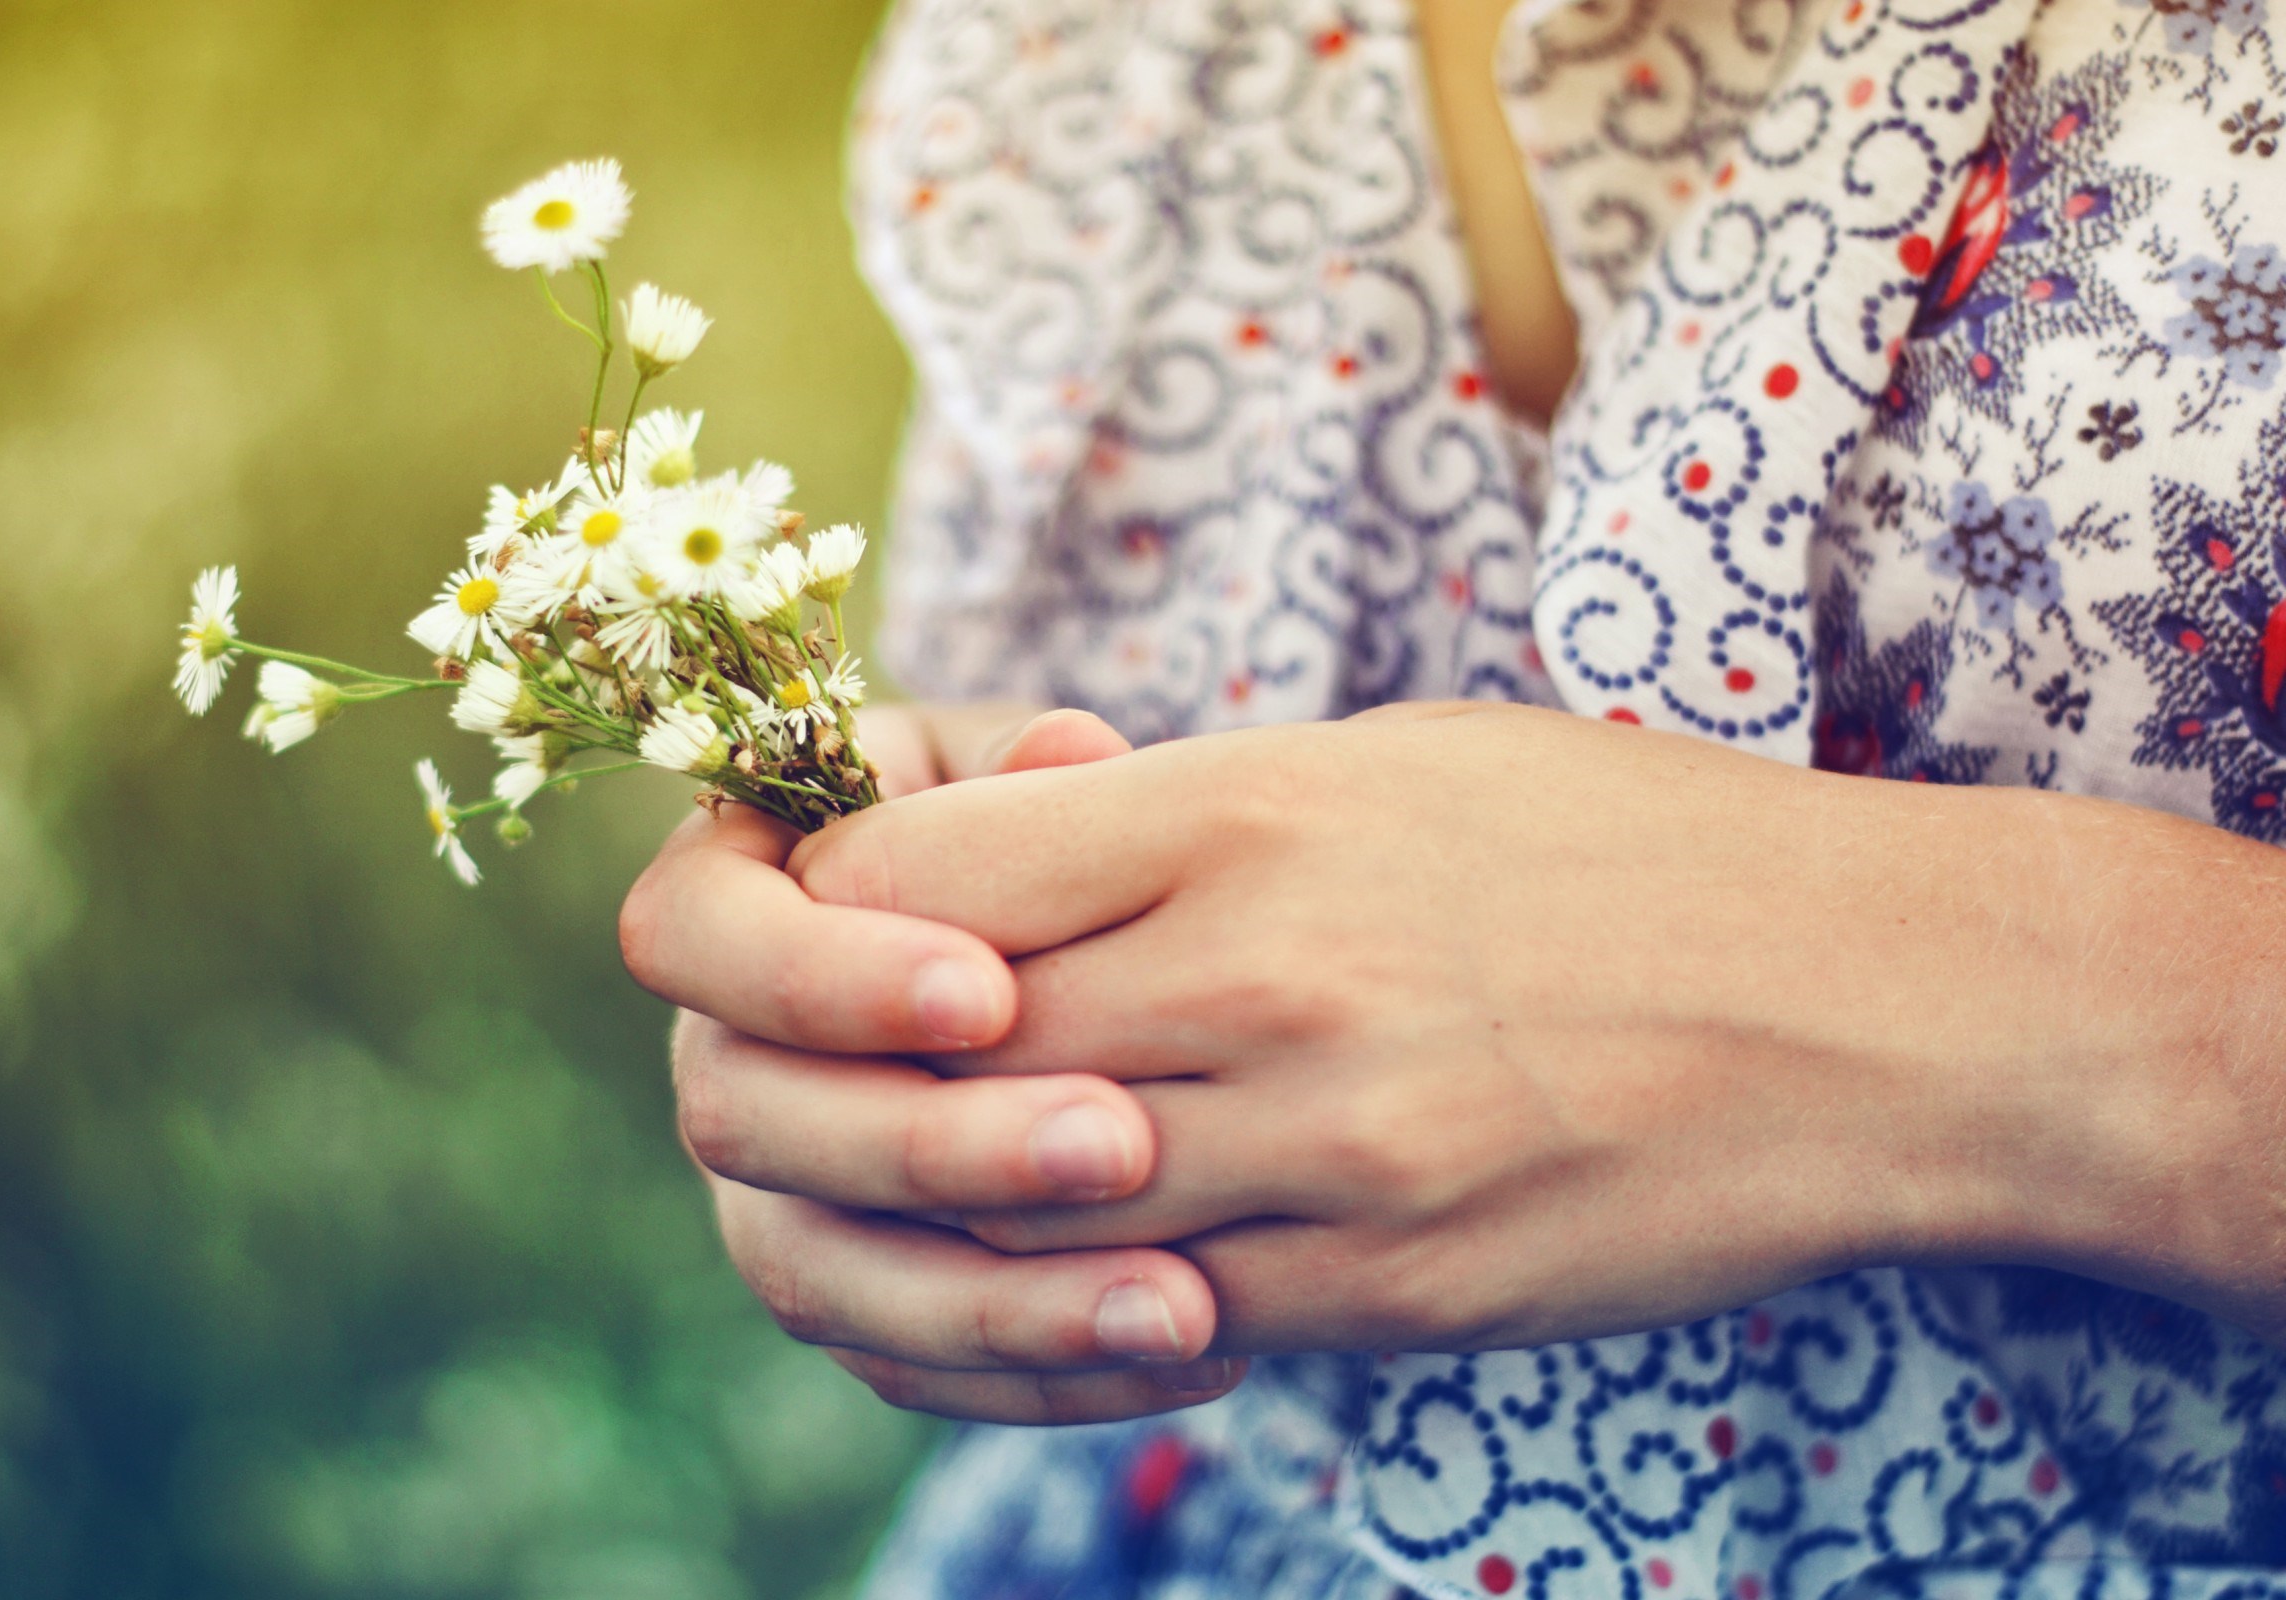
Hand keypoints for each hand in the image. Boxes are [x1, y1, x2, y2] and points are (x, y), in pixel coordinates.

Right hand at [625, 702, 1249, 1422]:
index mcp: (727, 895)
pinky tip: (1196, 1353)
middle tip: (1120, 1143)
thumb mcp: (1041, 773)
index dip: (820, 977)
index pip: (693, 937)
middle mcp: (719, 1053)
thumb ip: (1038, 775)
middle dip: (930, 1144)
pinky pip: (908, 1366)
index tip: (990, 991)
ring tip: (1181, 1304)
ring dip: (996, 1303)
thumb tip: (1070, 756)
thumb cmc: (1045, 822)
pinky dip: (1044, 1372)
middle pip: (747, 1125)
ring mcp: (769, 1189)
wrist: (1091, 943)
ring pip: (818, 1276)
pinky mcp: (850, 1297)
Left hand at [786, 701, 2285, 1353]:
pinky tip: (1064, 1271)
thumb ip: (1170, 818)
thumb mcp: (1386, 762)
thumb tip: (979, 863)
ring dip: (939, 1205)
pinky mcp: (1384, 1287)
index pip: (914, 878)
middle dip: (849, 1070)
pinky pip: (1151, 1320)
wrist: (1877, 1008)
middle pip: (930, 1055)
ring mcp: (1323, 1153)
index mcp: (1244, 811)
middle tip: (832, 1071)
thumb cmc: (1623, 847)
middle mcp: (1261, 981)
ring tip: (924, 1178)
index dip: (831, 909)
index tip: (846, 923)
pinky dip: (1069, 1305)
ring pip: (1015, 1212)